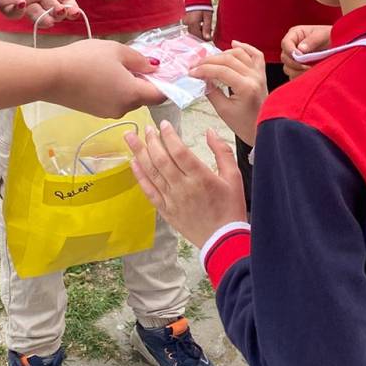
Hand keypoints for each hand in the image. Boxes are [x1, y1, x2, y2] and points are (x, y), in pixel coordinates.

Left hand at [0, 0, 79, 22]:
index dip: (70, 6)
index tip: (73, 11)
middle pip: (53, 10)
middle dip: (59, 15)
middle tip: (61, 13)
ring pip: (36, 16)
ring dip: (43, 20)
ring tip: (48, 20)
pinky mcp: (4, 3)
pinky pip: (13, 13)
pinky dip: (18, 12)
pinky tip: (21, 3)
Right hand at [44, 38, 163, 117]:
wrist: (51, 75)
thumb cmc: (86, 59)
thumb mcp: (116, 51)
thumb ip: (139, 60)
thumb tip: (154, 67)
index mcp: (133, 94)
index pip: (160, 95)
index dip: (166, 84)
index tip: (166, 71)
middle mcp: (123, 108)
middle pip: (143, 97)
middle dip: (145, 82)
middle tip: (137, 63)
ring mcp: (107, 113)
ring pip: (127, 99)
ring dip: (128, 86)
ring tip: (115, 67)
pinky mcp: (94, 112)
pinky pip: (113, 101)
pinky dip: (114, 90)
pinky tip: (102, 75)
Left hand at [126, 120, 245, 247]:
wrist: (223, 240)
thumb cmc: (231, 207)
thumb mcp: (234, 177)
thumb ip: (222, 151)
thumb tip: (209, 131)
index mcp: (201, 177)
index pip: (179, 151)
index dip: (169, 136)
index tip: (164, 124)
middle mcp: (183, 187)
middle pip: (161, 159)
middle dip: (151, 140)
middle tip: (146, 127)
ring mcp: (172, 200)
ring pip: (152, 173)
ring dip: (139, 153)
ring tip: (130, 137)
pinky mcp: (166, 210)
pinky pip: (149, 191)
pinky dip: (140, 176)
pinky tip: (134, 163)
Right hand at [184, 7, 214, 41]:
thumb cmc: (203, 5)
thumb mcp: (207, 17)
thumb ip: (207, 28)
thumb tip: (207, 38)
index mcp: (193, 23)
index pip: (198, 36)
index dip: (204, 38)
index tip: (210, 38)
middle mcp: (187, 23)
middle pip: (194, 34)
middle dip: (202, 35)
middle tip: (209, 33)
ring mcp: (185, 21)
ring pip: (192, 31)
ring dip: (199, 31)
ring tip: (206, 27)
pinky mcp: (185, 19)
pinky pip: (190, 26)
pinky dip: (196, 27)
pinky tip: (201, 24)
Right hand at [190, 42, 267, 145]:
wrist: (263, 129)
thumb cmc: (244, 124)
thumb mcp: (223, 110)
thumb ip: (211, 91)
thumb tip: (201, 79)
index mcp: (246, 88)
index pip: (221, 71)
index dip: (204, 69)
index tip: (192, 72)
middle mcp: (255, 77)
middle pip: (228, 59)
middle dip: (209, 61)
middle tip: (196, 66)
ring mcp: (260, 74)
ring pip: (239, 53)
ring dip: (222, 53)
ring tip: (209, 60)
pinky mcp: (261, 73)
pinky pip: (255, 54)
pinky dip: (244, 47)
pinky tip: (233, 44)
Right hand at [281, 22, 332, 79]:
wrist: (340, 46)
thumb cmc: (331, 36)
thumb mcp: (324, 34)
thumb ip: (312, 40)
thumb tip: (300, 50)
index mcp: (295, 35)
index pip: (285, 43)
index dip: (291, 52)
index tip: (301, 58)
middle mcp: (292, 47)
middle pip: (285, 58)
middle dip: (295, 64)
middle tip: (308, 67)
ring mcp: (294, 59)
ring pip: (288, 69)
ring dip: (298, 72)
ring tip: (313, 71)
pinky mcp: (298, 69)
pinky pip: (294, 77)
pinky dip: (301, 78)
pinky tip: (312, 76)